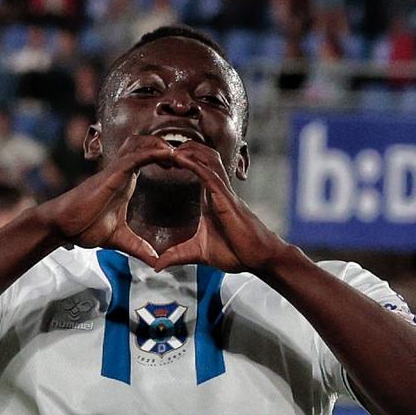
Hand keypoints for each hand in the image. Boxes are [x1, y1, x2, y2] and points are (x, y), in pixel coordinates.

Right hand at [38, 138, 180, 263]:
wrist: (64, 226)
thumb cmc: (85, 228)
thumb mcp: (119, 240)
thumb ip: (138, 248)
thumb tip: (155, 261)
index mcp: (126, 182)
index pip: (150, 161)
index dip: (168, 159)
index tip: (186, 165)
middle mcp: (123, 172)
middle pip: (149, 147)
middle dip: (169, 148)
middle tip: (189, 157)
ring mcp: (117, 170)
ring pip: (144, 146)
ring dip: (164, 146)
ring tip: (183, 153)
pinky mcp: (112, 173)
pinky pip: (136, 156)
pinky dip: (153, 153)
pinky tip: (169, 154)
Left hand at [153, 144, 292, 272]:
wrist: (258, 258)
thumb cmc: (236, 253)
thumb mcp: (199, 254)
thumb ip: (177, 256)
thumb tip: (157, 266)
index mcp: (210, 197)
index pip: (195, 168)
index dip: (179, 158)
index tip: (159, 157)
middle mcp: (216, 189)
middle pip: (201, 156)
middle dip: (181, 148)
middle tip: (159, 148)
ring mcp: (223, 192)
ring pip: (207, 158)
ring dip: (187, 150)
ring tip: (167, 147)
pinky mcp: (226, 198)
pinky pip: (210, 174)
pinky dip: (194, 164)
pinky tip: (179, 158)